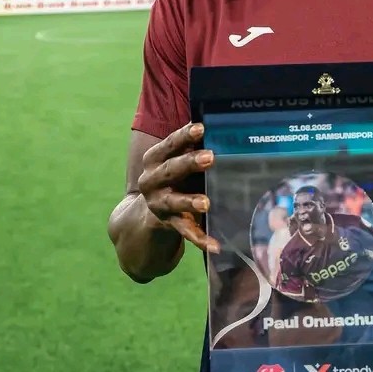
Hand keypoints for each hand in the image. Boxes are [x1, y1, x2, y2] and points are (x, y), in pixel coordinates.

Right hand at [137, 122, 219, 253]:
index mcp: (154, 160)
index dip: (183, 136)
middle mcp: (152, 180)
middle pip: (171, 170)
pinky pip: (186, 231)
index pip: (169, 145)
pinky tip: (215, 246)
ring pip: (174, 202)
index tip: (201, 128)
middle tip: (210, 157)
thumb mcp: (179, 159)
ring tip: (206, 203)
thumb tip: (221, 125)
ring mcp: (160, 203)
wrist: (152, 210)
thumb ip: (192, 146)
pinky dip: (200, 239)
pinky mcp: (171, 223)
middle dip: (190, 163)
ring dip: (189, 202)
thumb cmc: (176, 174)